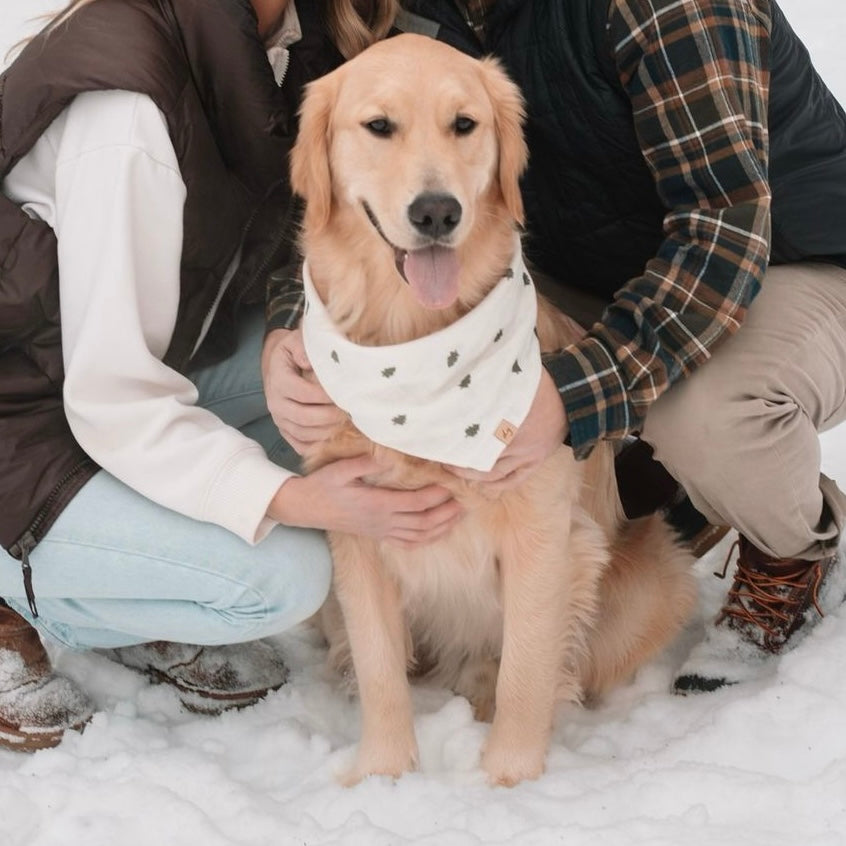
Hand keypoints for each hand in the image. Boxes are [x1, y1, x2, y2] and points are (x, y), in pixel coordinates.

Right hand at [261, 327, 346, 452]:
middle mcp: (275, 403)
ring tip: (349, 426)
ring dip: (328, 432)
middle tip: (352, 413)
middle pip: (305, 417)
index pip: (304, 393)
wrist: (278, 366)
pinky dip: (319, 446)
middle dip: (331, 417)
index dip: (326, 396)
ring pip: (304, 434)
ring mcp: (279, 420)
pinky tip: (337, 440)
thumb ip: (302, 347)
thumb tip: (309, 361)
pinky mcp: (285, 432)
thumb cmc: (294, 352)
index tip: (347, 393)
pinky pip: (301, 445)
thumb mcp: (296, 341)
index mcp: (278, 380)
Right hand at [270, 455, 463, 546]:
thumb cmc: (324, 486)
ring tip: (459, 515)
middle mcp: (383, 521)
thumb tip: (385, 454)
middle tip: (466, 502)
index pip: (415, 503)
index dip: (437, 496)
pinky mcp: (379, 536)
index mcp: (376, 504)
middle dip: (447, 513)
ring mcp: (382, 531)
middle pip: (424, 522)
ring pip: (419, 535)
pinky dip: (427, 539)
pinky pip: (408, 543)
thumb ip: (363, 462)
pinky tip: (438, 531)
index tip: (452, 484)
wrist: (307, 509)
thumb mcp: (339, 469)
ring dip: (442, 527)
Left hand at [445, 369, 567, 493]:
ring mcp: (525, 453)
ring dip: (471, 474)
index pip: (471, 433)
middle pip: (478, 455)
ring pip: (492, 472)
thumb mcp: (508, 379)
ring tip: (455, 470)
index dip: (452, 440)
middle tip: (442, 458)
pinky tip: (481, 486)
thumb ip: (485, 386)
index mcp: (504, 414)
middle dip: (458, 460)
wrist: (570, 397)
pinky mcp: (534, 461)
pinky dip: (495, 485)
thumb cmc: (534, 383)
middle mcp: (513, 436)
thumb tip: (458, 381)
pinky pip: (512, 480)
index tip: (437, 440)